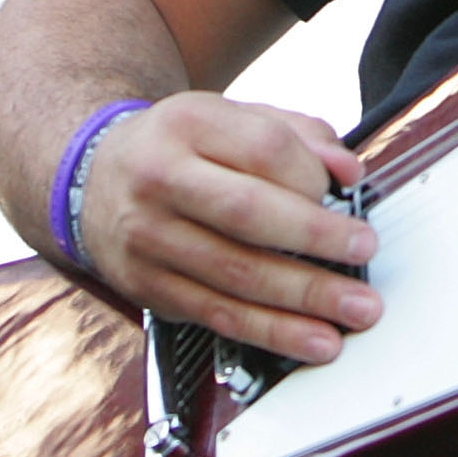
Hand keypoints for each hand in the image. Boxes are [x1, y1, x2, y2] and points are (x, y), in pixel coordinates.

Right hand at [77, 92, 379, 363]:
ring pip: (235, 275)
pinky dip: (272, 332)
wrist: (93, 179)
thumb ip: (298, 134)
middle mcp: (160, 180)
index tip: (346, 195)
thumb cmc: (181, 147)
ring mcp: (150, 239)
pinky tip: (312, 340)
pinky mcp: (150, 289)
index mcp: (187, 124)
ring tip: (354, 310)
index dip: (311, 175)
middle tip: (364, 250)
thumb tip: (348, 171)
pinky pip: (219, 315)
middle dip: (315, 238)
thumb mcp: (232, 117)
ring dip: (304, 299)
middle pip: (247, 213)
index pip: (262, 148)